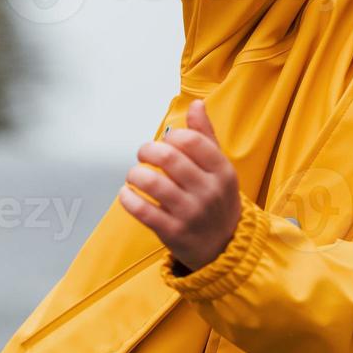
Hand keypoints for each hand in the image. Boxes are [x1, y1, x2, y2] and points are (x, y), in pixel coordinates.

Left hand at [120, 99, 242, 272]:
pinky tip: (126, 194)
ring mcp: (190, 213)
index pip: (192, 141)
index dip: (171, 136)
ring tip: (135, 175)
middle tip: (143, 154)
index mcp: (222, 171)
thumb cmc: (217, 201)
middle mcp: (208, 191)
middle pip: (168, 158)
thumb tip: (196, 104)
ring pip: (152, 183)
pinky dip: (128, 198)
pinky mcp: (173, 232)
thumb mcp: (220, 168)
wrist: (225, 248)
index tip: (166, 143)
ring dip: (135, 174)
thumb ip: (206, 136)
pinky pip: (142, 210)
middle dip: (147, 151)